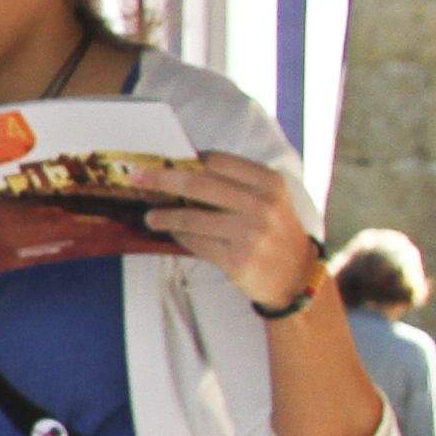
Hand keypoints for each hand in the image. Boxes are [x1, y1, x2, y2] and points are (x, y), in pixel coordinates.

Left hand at [141, 151, 327, 313]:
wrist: (296, 275)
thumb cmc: (275, 232)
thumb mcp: (269, 199)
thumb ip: (236, 184)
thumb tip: (184, 170)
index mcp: (269, 182)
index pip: (218, 161)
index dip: (187, 160)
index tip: (164, 161)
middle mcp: (262, 205)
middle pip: (200, 184)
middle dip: (162, 179)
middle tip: (138, 178)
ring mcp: (250, 233)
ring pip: (192, 218)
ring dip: (164, 216)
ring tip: (150, 216)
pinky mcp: (238, 259)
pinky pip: (197, 244)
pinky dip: (180, 237)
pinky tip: (172, 234)